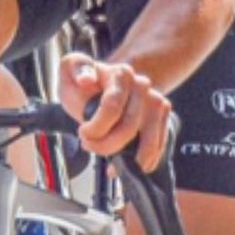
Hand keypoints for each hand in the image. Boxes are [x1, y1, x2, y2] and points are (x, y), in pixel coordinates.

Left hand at [57, 52, 171, 173]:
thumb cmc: (85, 84)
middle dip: (105, 144)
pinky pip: (157, 147)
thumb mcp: (71, 70)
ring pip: (147, 143)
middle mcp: (142, 86)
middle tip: (89, 144)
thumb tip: (86, 79)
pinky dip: (141, 162)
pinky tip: (124, 165)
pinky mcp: (163, 118)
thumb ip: (75, 68)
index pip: (112, 106)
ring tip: (108, 158)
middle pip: (128, 128)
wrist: (102, 86)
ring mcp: (156, 102)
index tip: (83, 132)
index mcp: (121, 73)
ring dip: (125, 158)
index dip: (95, 127)